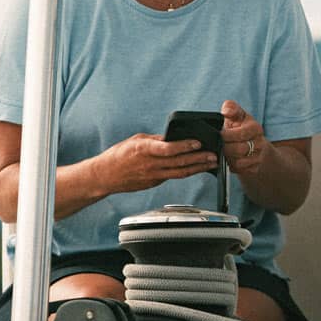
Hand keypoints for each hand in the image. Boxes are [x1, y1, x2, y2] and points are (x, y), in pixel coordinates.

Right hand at [95, 134, 216, 195]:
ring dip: (197, 168)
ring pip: (180, 172)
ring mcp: (153, 176)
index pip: (168, 148)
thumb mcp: (136, 140)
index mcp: (144, 149)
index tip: (198, 142)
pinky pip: (173, 176)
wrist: (105, 176)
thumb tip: (173, 137)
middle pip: (179, 162)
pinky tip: (197, 168)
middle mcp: (150, 164)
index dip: (185, 146)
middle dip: (199, 159)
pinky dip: (187, 172)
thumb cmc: (119, 155)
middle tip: (214, 155)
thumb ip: (155, 140)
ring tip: (211, 163)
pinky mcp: (154, 183)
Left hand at [220, 99, 266, 177]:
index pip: (240, 134)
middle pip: (239, 150)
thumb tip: (226, 111)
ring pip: (238, 162)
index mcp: (256, 128)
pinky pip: (239, 171)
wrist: (252, 142)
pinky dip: (231, 166)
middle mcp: (260, 143)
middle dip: (225, 147)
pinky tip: (229, 158)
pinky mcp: (254, 168)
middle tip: (219, 144)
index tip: (219, 134)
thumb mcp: (237, 115)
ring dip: (227, 158)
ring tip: (223, 151)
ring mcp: (258, 157)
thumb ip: (231, 108)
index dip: (226, 135)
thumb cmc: (241, 126)